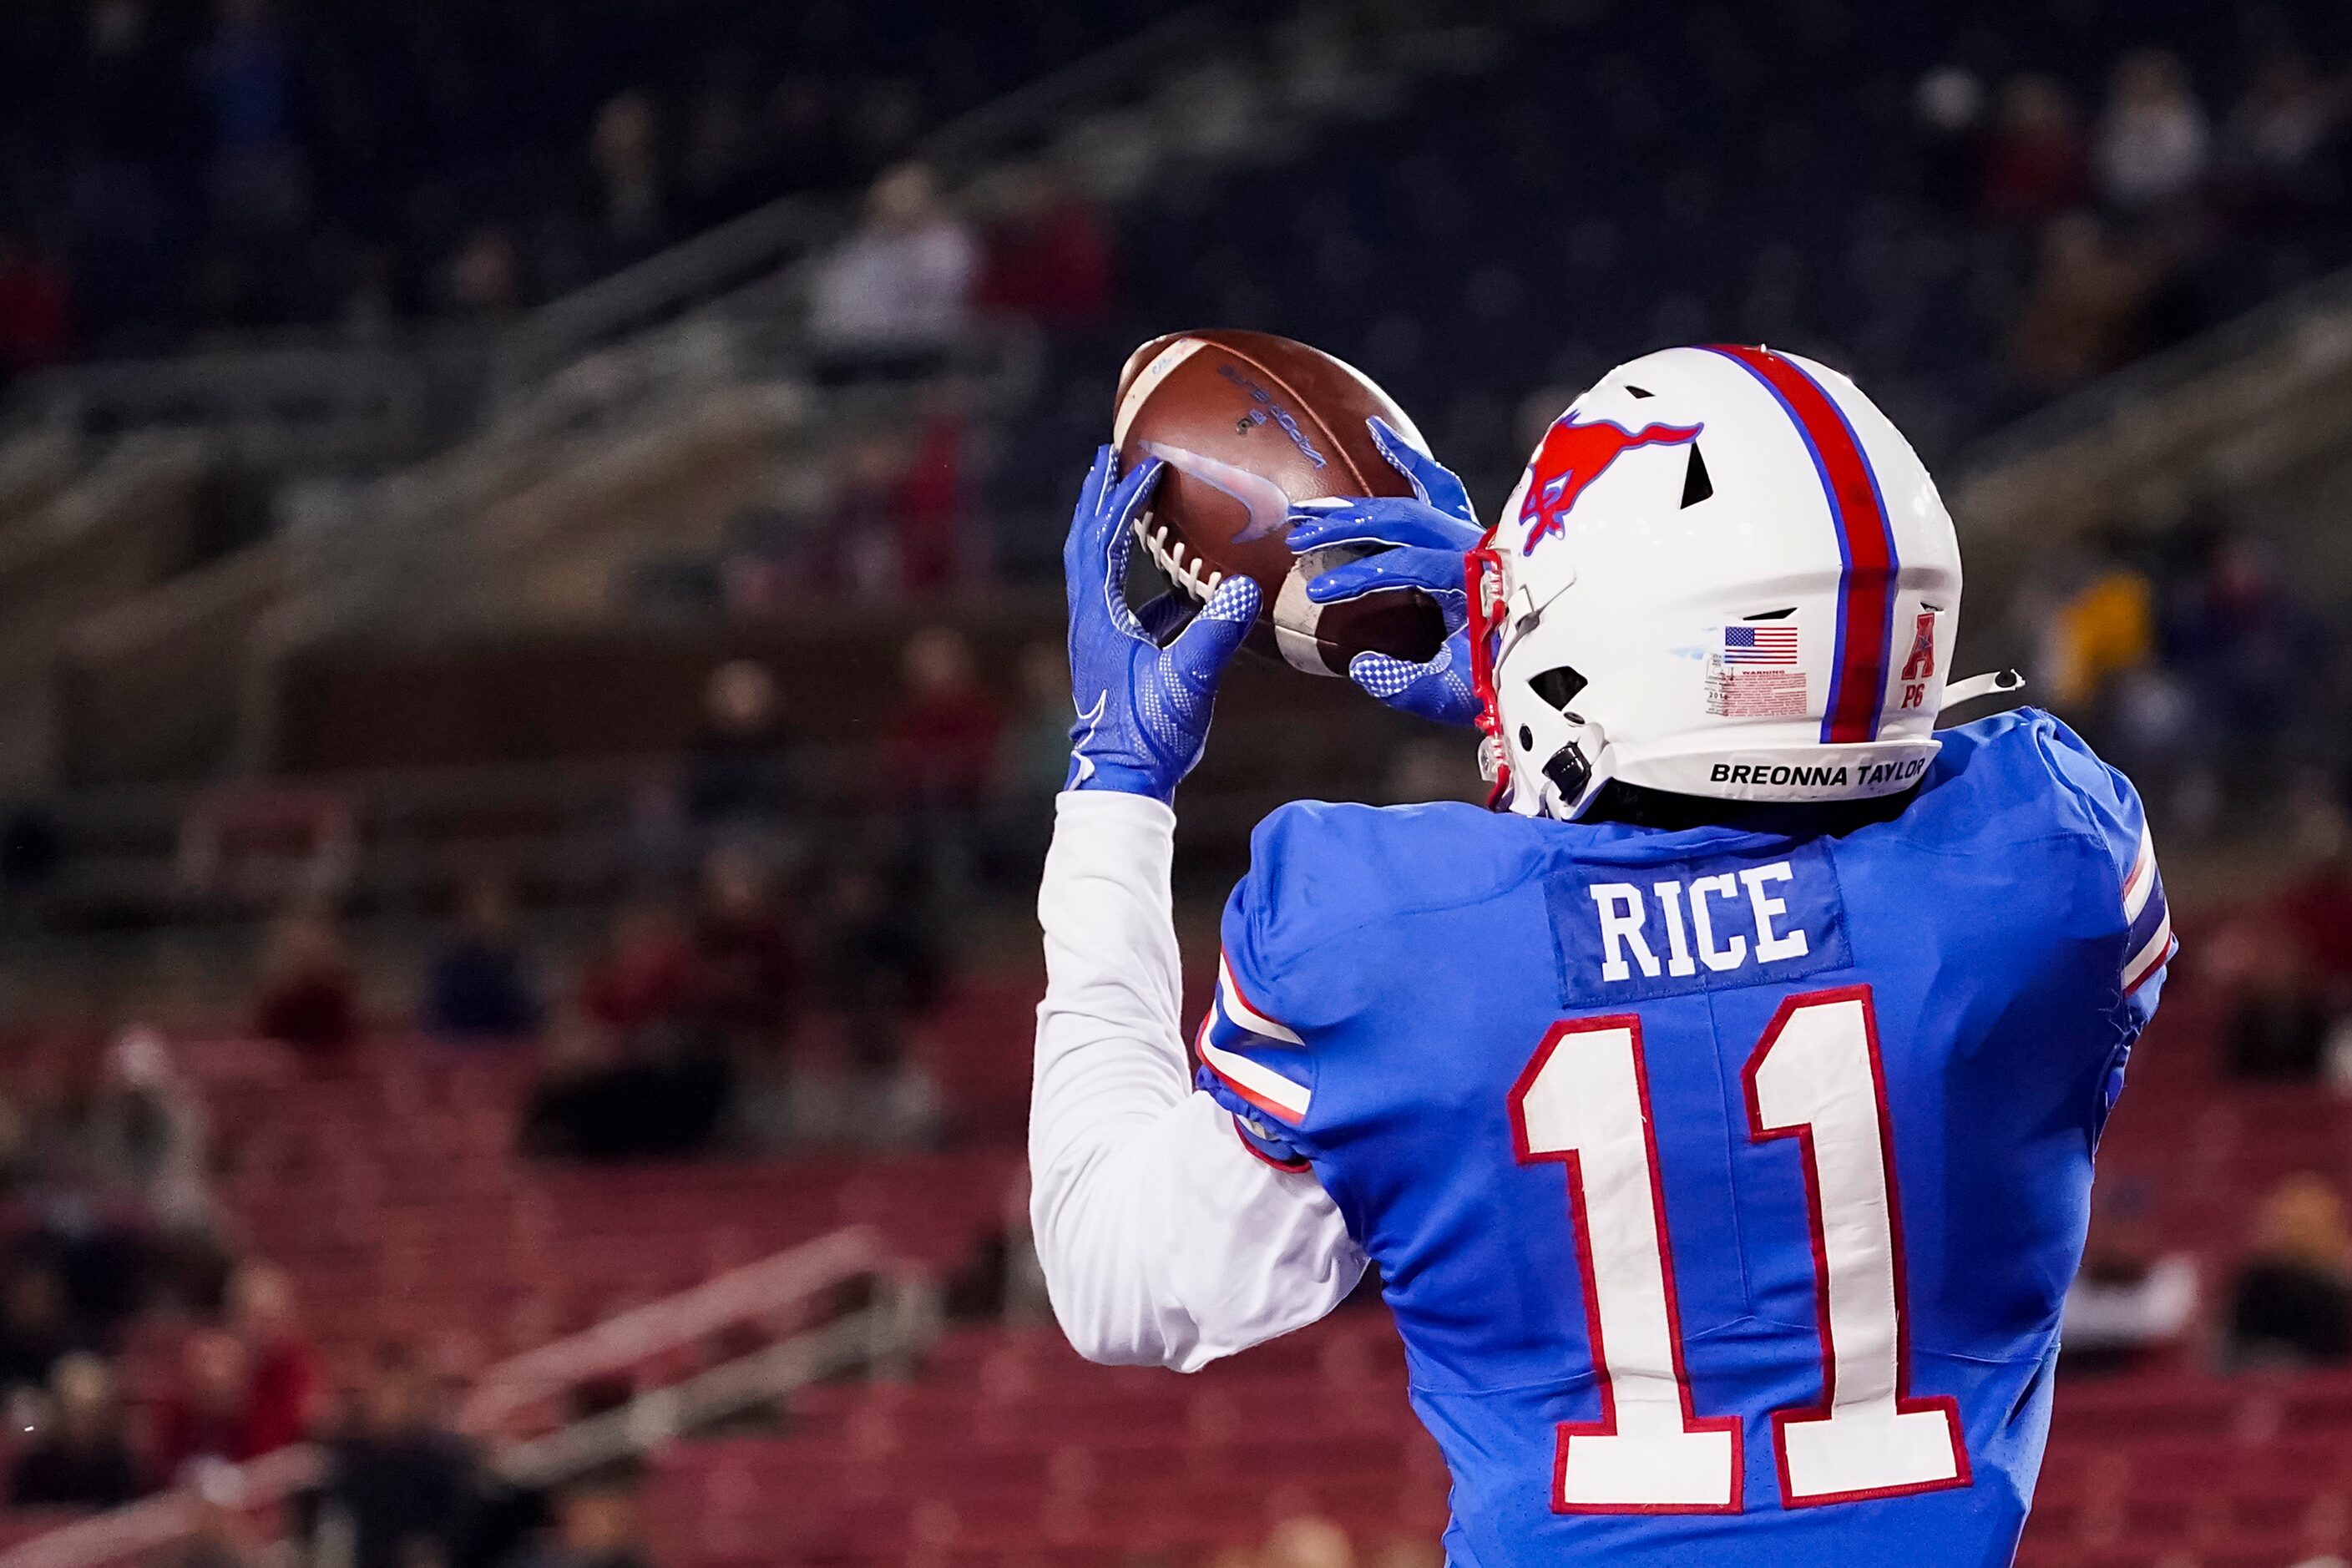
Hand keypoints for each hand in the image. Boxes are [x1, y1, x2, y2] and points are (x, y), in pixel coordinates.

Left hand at [1063, 445, 1262, 801]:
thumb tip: (1246, 588)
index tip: (1147, 465)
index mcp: (1099, 618)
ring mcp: (1100, 639)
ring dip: (1113, 532)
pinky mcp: (1116, 658)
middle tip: (1108, 458)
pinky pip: (1127, 603)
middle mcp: (1090, 621)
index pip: (1104, 541)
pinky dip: (1145, 580)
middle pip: (1086, 543)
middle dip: (1097, 498)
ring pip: (1099, 570)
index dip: (1124, 501)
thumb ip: (1215, 635)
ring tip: (1133, 502)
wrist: (1122, 784)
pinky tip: (1182, 585)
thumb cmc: (1149, 736)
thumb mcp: (1188, 682)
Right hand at [1291, 417, 1482, 726]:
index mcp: (1476, 578)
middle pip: (1403, 518)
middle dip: (1346, 526)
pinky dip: (1408, 459)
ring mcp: (1477, 533)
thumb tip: (1360, 665)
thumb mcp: (1455, 694)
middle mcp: (1478, 544)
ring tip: (1309, 505)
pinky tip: (1375, 432)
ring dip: (1359, 502)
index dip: (1360, 575)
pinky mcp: (1472, 532)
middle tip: (1298, 538)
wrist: (1555, 666)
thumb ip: (1405, 684)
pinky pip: (1439, 485)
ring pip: (1416, 495)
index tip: (1319, 591)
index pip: (1407, 564)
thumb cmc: (1504, 680)